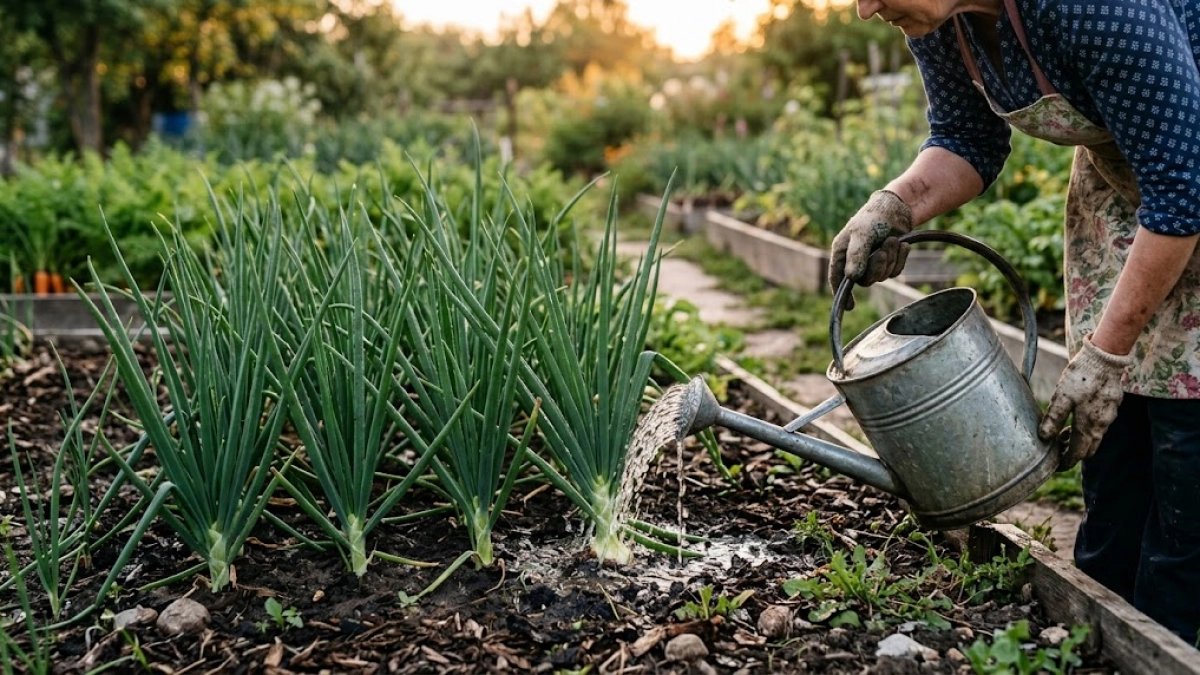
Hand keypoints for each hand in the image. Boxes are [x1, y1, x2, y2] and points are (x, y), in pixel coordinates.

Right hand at [828, 190, 913, 308]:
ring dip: (891, 259)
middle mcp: (855, 261)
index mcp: (842, 253)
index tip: (849, 307)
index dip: (841, 295)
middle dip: (877, 267)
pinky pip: (895, 271)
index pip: (837, 278)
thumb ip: (856, 255)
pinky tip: (902, 245)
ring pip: (882, 276)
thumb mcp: (861, 234)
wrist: (896, 209)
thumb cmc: (873, 218)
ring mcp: (872, 263)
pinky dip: (900, 259)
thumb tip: (852, 278)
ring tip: (892, 240)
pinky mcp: (888, 262)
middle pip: (865, 281)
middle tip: (884, 250)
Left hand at [1037, 337, 1131, 470]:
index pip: (1078, 454)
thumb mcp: (1062, 396)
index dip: (1066, 462)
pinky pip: (1100, 425)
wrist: (1105, 357)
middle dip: (1073, 452)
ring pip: (1095, 437)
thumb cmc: (1081, 376)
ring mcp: (1109, 416)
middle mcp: (1102, 424)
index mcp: (1089, 425)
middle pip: (1088, 449)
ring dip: (1080, 439)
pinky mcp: (1112, 406)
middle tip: (1057, 447)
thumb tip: (1043, 437)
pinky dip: (1087, 428)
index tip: (1055, 465)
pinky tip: (1076, 417)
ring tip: (1063, 431)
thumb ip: (1053, 418)